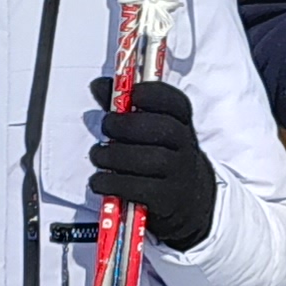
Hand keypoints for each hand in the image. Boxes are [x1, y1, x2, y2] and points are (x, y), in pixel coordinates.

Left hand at [87, 76, 218, 250]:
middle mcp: (185, 146)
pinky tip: (99, 180)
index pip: (176, 102)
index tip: (132, 93)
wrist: (186, 199)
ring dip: (114, 156)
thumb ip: (122, 105)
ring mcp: (178, 174)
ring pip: (150, 159)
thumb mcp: (148, 128)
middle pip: (161, 129)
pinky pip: (139, 189)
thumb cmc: (159, 156)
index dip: (154, 94)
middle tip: (106, 126)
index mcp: (181, 123)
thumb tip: (98, 85)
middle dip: (127, 125)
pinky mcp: (166, 199)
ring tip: (98, 155)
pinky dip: (112, 183)